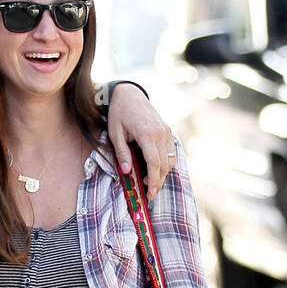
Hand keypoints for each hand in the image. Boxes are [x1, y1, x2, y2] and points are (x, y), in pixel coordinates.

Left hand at [107, 83, 175, 199]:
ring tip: (151, 182)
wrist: (129, 94)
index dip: (153, 180)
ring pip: (171, 159)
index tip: (150, 193)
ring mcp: (166, 131)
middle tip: (150, 194)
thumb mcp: (115, 134)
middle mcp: (160, 133)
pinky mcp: (167, 131)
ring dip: (163, 174)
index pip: (154, 163)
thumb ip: (122, 153)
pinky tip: (156, 169)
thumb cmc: (119, 113)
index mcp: (147, 134)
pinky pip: (171, 152)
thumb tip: (126, 172)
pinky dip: (166, 163)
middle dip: (159, 181)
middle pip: (165, 164)